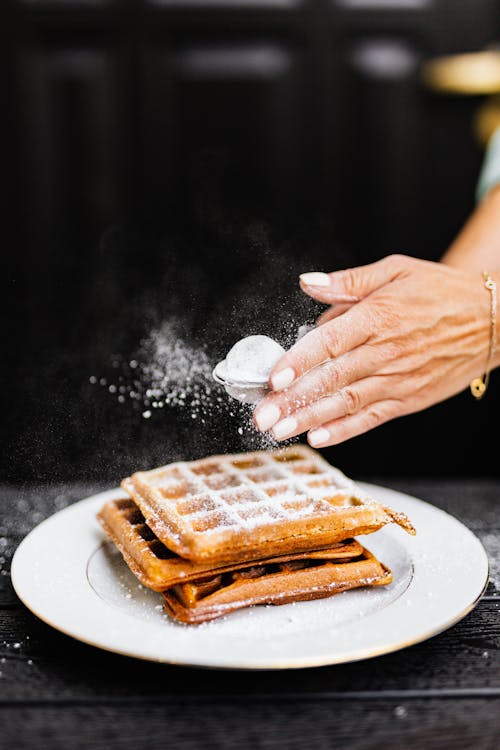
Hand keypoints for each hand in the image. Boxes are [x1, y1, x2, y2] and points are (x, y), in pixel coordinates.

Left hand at [254, 254, 496, 446]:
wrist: (493, 319)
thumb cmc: (441, 292)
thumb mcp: (397, 270)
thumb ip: (348, 282)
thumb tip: (307, 283)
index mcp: (379, 317)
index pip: (330, 342)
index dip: (299, 361)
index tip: (273, 379)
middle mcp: (386, 352)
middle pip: (332, 379)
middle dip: (293, 400)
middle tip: (262, 416)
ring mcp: (398, 379)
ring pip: (347, 403)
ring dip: (309, 419)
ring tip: (279, 431)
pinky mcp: (408, 399)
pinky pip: (372, 418)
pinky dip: (345, 430)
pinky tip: (319, 438)